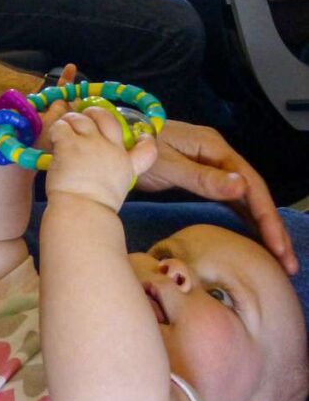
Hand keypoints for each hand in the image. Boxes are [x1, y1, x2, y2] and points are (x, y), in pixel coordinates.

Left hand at [46, 108, 157, 211]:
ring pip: (81, 118)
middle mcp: (111, 150)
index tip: (143, 136)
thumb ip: (114, 173)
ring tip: (63, 128)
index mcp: (125, 165)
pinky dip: (56, 130)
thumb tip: (103, 167)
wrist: (82, 212)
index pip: (147, 149)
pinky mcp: (70, 145)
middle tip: (83, 117)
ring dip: (70, 120)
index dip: (147, 140)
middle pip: (107, 118)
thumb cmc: (95, 208)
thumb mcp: (116, 190)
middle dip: (94, 113)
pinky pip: (61, 127)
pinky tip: (54, 139)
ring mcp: (90, 144)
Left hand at [136, 119, 297, 273]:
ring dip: (262, 226)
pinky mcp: (200, 176)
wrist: (112, 139)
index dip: (266, 217)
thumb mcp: (166, 165)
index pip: (250, 185)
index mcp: (213, 147)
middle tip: (287, 262)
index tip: (277, 246)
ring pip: (244, 198)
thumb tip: (242, 186)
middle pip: (253, 192)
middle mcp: (217, 154)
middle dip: (272, 227)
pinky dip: (244, 218)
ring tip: (279, 257)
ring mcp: (210, 164)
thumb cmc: (135, 147)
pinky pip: (230, 199)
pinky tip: (256, 237)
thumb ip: (202, 178)